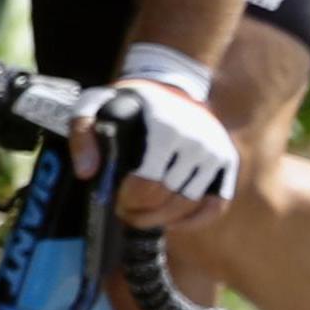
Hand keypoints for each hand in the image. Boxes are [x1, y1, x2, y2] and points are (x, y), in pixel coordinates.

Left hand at [77, 67, 238, 222]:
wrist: (172, 87)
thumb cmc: (128, 103)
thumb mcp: (96, 105)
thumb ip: (82, 133)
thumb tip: (87, 173)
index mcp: (165, 126)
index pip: (147, 184)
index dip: (128, 201)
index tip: (115, 201)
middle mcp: (196, 139)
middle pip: (167, 198)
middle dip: (141, 213)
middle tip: (125, 212)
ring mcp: (215, 151)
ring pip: (188, 205)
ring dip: (161, 220)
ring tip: (141, 217)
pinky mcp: (226, 161)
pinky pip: (215, 205)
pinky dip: (193, 221)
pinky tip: (171, 223)